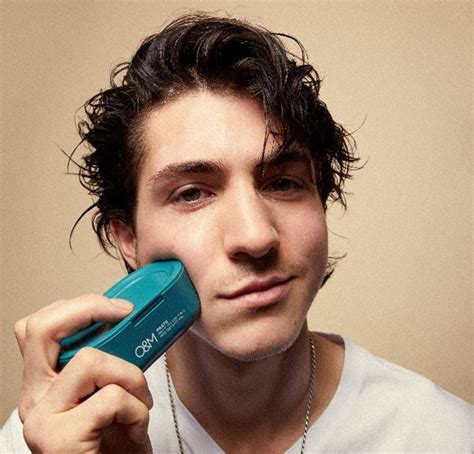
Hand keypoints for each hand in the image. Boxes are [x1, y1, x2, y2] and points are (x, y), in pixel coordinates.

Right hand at [15, 295, 152, 452]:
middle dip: (90, 309)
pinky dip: (137, 409)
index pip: (39, 328)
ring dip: (130, 375)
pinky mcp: (59, 440)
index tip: (117, 306)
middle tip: (123, 314)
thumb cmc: (118, 445)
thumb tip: (130, 325)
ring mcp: (43, 419)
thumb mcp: (112, 394)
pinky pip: (110, 398)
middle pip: (41, 328)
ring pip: (89, 359)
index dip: (78, 306)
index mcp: (46, 384)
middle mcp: (35, 398)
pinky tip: (135, 430)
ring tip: (139, 403)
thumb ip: (109, 363)